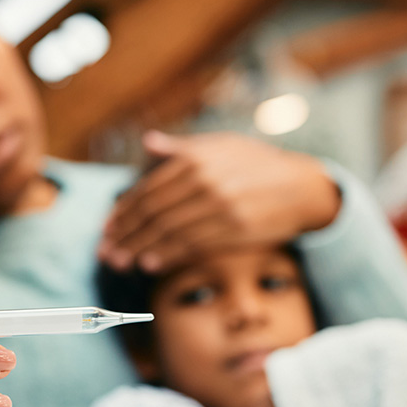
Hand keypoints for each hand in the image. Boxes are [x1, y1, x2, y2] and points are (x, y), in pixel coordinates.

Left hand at [99, 131, 340, 272]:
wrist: (301, 186)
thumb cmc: (258, 165)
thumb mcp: (221, 146)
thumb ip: (181, 148)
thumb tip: (148, 142)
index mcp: (195, 158)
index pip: (147, 189)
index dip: (123, 212)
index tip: (107, 229)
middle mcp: (204, 180)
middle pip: (152, 212)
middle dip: (125, 234)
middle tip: (106, 252)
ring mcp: (220, 205)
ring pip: (168, 231)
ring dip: (139, 248)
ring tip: (120, 262)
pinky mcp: (235, 228)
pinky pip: (193, 244)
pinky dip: (168, 255)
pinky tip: (150, 264)